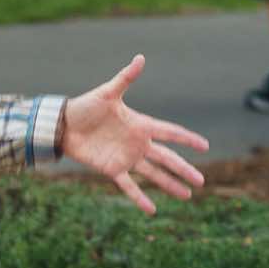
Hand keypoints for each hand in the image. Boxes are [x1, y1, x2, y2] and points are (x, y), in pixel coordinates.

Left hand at [59, 55, 208, 214]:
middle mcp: (137, 143)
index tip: (205, 146)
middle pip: (167, 158)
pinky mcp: (112, 169)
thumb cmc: (85, 106)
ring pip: (154, 174)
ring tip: (187, 195)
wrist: (63, 125)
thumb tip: (140, 57)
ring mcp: (126, 158)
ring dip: (170, 185)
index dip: (187, 139)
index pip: (170, 132)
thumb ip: (126, 78)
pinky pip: (129, 186)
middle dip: (184, 169)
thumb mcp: (108, 93)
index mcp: (140, 124)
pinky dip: (139, 198)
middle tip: (202, 181)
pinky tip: (152, 210)